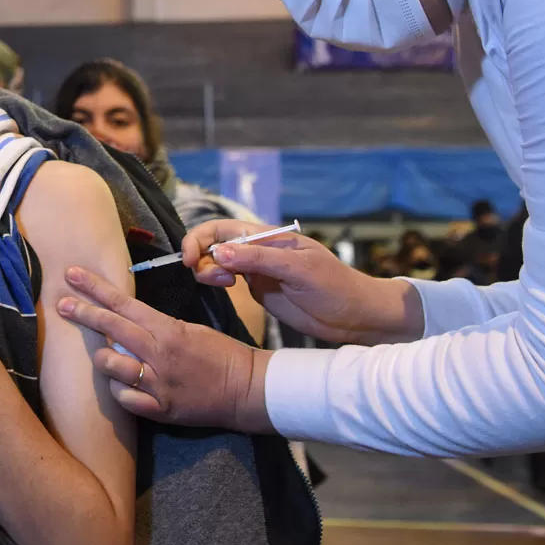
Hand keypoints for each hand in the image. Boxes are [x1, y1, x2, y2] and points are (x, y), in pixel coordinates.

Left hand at [56, 266, 273, 431]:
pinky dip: (118, 391)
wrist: (246, 389)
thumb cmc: (221, 354)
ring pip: (112, 367)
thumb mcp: (190, 330)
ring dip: (102, 358)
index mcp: (168, 330)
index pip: (123, 304)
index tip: (72, 275)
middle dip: (83, 313)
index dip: (95, 288)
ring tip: (102, 355)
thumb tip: (127, 321)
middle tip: (60, 303)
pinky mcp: (161, 410)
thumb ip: (158, 327)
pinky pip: (125, 400)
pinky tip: (120, 385)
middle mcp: (159, 355)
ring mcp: (158, 384)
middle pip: (112, 329)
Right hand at [183, 219, 423, 345]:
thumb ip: (259, 261)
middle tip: (211, 279)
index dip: (200, 238)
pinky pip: (225, 280)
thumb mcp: (298, 270)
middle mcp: (257, 251)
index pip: (223, 228)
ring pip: (215, 263)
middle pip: (213, 244)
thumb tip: (219, 252)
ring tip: (222, 285)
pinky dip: (214, 282)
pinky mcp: (256, 290)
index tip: (190, 259)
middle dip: (201, 257)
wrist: (354, 316)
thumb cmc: (335, 287)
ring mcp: (255, 271)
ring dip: (207, 271)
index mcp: (267, 237)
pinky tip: (223, 289)